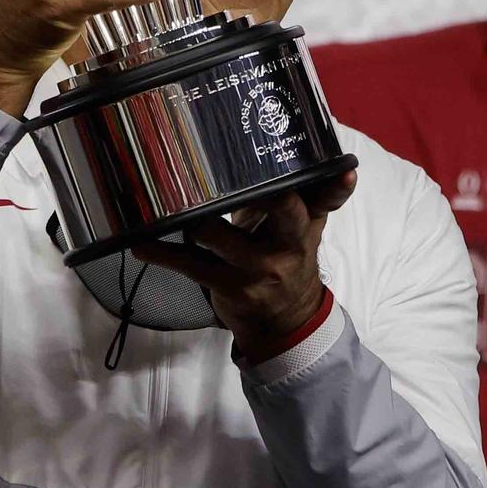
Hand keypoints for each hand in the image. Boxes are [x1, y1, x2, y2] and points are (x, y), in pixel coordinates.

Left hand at [129, 171, 355, 358]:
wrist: (285, 320)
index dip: (310, 187)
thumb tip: (347, 167)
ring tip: (160, 195)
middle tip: (218, 168)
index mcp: (302, 229)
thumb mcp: (306, 229)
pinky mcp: (224, 287)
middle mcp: (283, 249)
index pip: (313, 202)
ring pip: (216, 235)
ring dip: (189, 216)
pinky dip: (160, 252)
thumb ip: (319, 195)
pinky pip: (188, 264)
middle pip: (273, 214)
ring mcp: (252, 271)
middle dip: (253, 193)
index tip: (299, 169)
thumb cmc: (288, 257)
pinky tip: (140, 243)